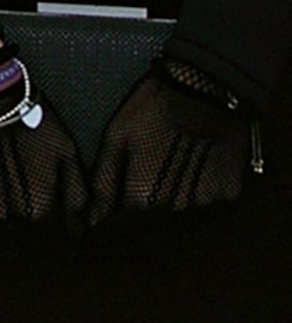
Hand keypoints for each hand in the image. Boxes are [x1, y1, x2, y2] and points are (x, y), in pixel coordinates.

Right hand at [0, 61, 87, 227]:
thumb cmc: (29, 120)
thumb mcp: (66, 154)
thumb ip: (76, 198)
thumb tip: (79, 231)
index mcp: (37, 211)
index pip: (47, 227)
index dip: (47, 204)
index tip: (41, 181)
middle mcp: (5, 216)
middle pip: (18, 223)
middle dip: (21, 203)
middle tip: (18, 170)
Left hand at [91, 62, 261, 222]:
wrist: (202, 90)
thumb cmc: (154, 109)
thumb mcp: (116, 137)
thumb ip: (104, 182)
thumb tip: (93, 219)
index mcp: (144, 196)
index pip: (124, 229)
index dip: (114, 222)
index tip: (111, 212)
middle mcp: (177, 210)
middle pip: (154, 232)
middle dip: (141, 221)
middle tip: (140, 190)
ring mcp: (206, 208)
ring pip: (181, 227)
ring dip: (169, 215)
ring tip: (165, 180)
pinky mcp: (228, 199)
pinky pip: (208, 215)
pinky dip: (195, 206)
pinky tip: (188, 180)